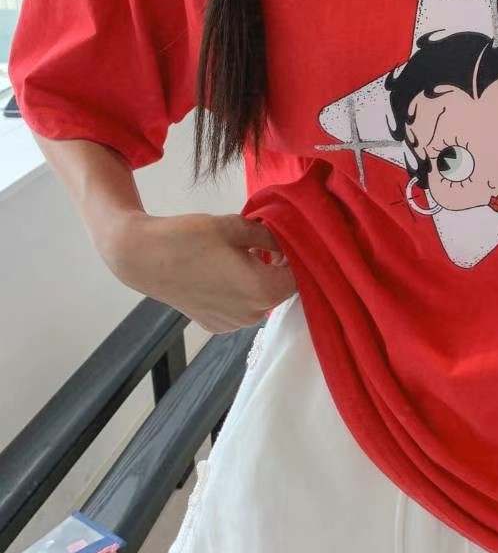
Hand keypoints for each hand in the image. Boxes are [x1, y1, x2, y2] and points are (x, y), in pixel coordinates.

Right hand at [105, 212, 296, 332]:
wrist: (142, 258)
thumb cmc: (189, 238)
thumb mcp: (236, 226)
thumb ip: (270, 236)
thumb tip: (288, 241)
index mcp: (262, 290)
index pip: (298, 276)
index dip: (297, 257)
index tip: (288, 241)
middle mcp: (252, 315)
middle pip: (281, 291)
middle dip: (278, 269)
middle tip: (263, 244)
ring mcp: (232, 324)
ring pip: (261, 301)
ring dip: (259, 281)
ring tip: (241, 257)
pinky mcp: (215, 326)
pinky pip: (241, 309)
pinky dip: (240, 294)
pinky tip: (224, 274)